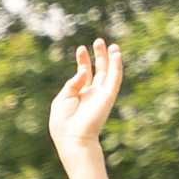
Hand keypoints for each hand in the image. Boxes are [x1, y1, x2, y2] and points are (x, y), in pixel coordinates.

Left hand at [47, 39, 124, 156]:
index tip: (80, 48)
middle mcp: (92, 93)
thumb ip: (72, 83)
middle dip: (98, 56)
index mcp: (79, 95)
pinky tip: (116, 53)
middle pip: (98, 70)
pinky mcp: (109, 95)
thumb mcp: (62, 98)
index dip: (83, 61)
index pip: (83, 74)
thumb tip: (83, 71)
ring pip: (109, 72)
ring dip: (110, 58)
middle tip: (98, 41)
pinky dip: (117, 65)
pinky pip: (115, 78)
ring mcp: (101, 94)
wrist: (73, 136)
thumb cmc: (63, 122)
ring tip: (109, 44)